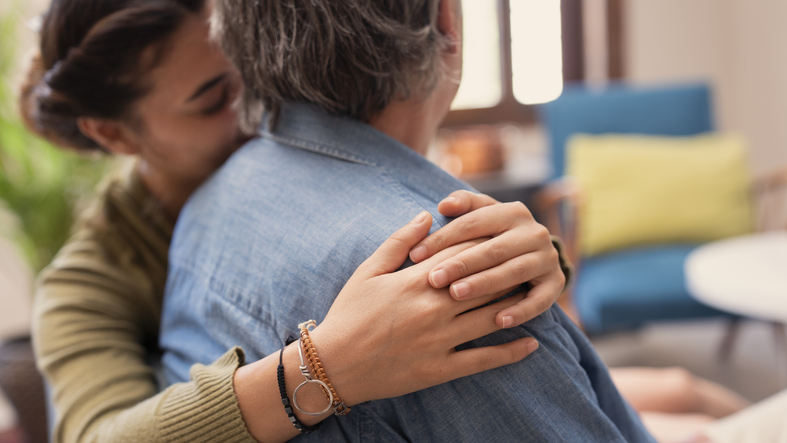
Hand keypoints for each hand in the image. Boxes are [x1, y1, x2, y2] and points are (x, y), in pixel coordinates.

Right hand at [310, 211, 538, 405]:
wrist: (334, 364)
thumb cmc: (349, 313)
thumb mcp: (368, 271)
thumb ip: (399, 242)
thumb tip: (426, 215)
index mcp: (416, 281)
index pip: (462, 254)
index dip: (485, 242)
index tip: (503, 234)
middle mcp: (434, 307)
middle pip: (483, 282)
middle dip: (507, 268)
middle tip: (528, 259)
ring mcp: (440, 339)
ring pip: (490, 316)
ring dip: (516, 303)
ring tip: (533, 293)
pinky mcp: (441, 368)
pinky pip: (483, 359)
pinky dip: (510, 351)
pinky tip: (531, 343)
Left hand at [409, 191, 565, 328]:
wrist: (536, 256)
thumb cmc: (493, 237)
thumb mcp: (481, 216)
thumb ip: (463, 206)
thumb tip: (443, 205)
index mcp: (511, 212)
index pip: (472, 223)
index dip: (442, 238)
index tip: (415, 255)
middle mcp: (533, 232)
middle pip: (493, 248)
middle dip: (461, 264)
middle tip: (434, 279)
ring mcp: (547, 258)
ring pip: (513, 272)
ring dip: (485, 284)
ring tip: (457, 295)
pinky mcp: (555, 284)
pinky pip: (539, 300)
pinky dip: (520, 311)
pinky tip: (498, 322)